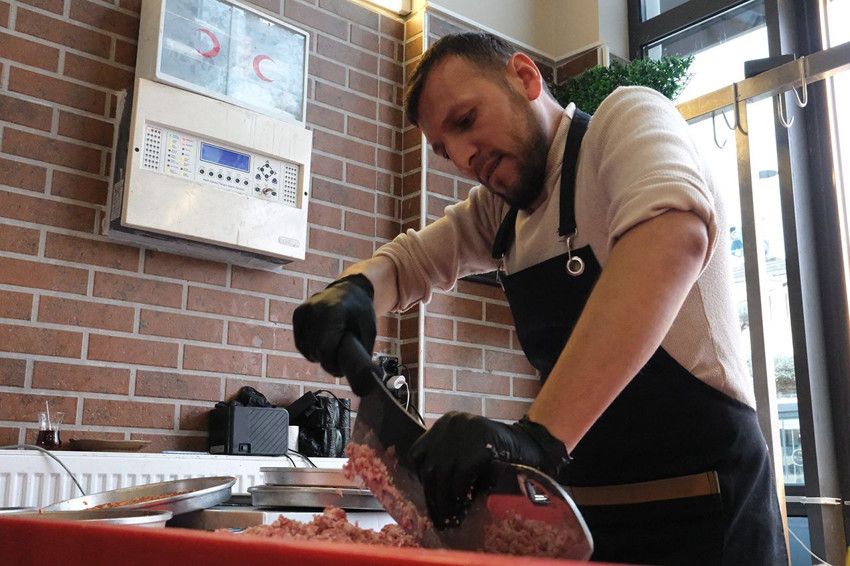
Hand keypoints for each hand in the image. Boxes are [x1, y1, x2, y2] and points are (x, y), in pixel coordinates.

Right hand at [293, 273, 375, 376]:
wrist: (349, 289)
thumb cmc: (361, 312)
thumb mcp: (369, 331)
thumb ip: (363, 353)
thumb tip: (363, 379)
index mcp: (334, 312)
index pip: (324, 348)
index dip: (331, 365)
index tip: (339, 370)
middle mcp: (315, 309)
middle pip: (314, 350)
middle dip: (325, 362)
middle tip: (338, 363)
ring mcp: (304, 310)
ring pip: (305, 348)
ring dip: (317, 356)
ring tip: (332, 351)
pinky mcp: (298, 314)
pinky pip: (300, 342)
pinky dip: (309, 349)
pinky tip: (321, 346)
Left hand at [409, 412, 569, 528]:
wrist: (534, 447)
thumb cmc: (500, 456)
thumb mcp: (469, 453)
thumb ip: (450, 463)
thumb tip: (432, 495)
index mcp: (446, 423)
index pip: (419, 453)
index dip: (421, 479)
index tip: (431, 499)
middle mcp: (452, 422)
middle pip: (430, 465)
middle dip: (434, 496)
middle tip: (439, 519)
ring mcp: (466, 429)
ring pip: (443, 472)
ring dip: (446, 500)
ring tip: (451, 518)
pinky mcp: (481, 441)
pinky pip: (462, 474)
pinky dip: (461, 493)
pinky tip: (465, 506)